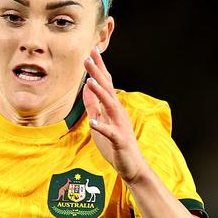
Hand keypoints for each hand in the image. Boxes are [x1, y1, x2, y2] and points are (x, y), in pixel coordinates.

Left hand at [82, 46, 148, 183]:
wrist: (131, 166)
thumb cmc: (115, 143)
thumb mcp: (100, 120)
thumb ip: (94, 105)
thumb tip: (86, 86)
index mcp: (112, 107)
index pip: (105, 84)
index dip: (98, 68)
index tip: (91, 52)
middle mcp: (118, 112)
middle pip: (107, 89)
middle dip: (97, 73)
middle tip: (87, 57)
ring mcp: (120, 125)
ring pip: (109, 105)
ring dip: (100, 93)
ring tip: (89, 81)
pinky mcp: (119, 140)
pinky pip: (109, 132)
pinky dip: (101, 126)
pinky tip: (93, 121)